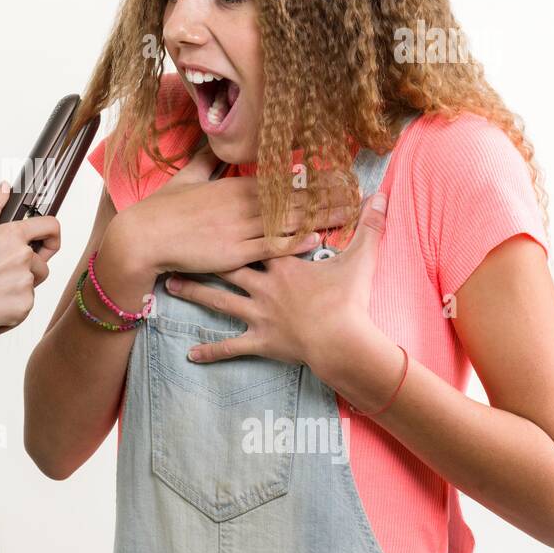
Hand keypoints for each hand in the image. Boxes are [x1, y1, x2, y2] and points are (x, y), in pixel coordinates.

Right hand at [0, 183, 61, 338]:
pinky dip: (13, 305)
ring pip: (33, 284)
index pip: (50, 226)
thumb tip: (4, 188)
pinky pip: (27, 303)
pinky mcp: (23, 307)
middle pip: (41, 262)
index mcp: (12, 235)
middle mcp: (22, 258)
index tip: (47, 240)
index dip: (52, 233)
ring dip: (19, 286)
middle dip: (26, 267)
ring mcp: (25, 284)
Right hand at [122, 147, 354, 276]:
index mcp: (232, 185)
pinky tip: (317, 238)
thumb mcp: (185, 179)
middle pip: (293, 198)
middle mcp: (241, 204)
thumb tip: (211, 146)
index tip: (335, 174)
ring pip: (288, 221)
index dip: (311, 178)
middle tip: (356, 192)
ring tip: (348, 213)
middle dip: (326, 195)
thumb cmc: (161, 209)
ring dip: (320, 217)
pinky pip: (271, 246)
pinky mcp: (234, 253)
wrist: (142, 237)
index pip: (281, 179)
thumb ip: (204, 163)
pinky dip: (296, 242)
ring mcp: (239, 229)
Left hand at [163, 190, 390, 372]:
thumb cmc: (349, 302)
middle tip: (179, 247)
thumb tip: (382, 198)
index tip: (221, 210)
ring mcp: (258, 315)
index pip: (258, 238)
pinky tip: (190, 354)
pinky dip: (210, 350)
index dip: (243, 224)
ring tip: (170, 286)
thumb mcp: (361, 260)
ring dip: (195, 293)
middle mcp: (264, 287)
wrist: (342, 343)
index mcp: (283, 266)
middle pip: (228, 266)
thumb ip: (369, 228)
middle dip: (203, 256)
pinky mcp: (259, 341)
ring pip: (219, 302)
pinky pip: (230, 347)